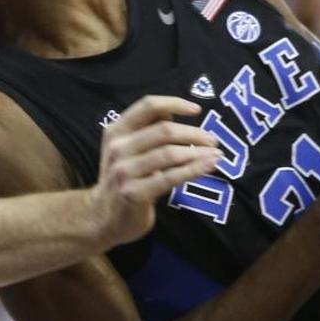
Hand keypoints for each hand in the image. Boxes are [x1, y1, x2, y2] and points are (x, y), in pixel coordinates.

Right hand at [92, 96, 221, 244]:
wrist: (102, 217)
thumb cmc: (124, 177)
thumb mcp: (127, 148)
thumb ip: (147, 128)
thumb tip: (175, 110)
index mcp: (116, 130)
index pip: (148, 106)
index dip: (175, 103)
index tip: (197, 109)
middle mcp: (118, 147)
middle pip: (163, 130)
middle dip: (194, 133)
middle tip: (213, 140)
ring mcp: (124, 171)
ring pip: (169, 154)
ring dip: (198, 153)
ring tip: (216, 155)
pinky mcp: (134, 193)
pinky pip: (170, 177)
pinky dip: (194, 170)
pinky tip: (208, 167)